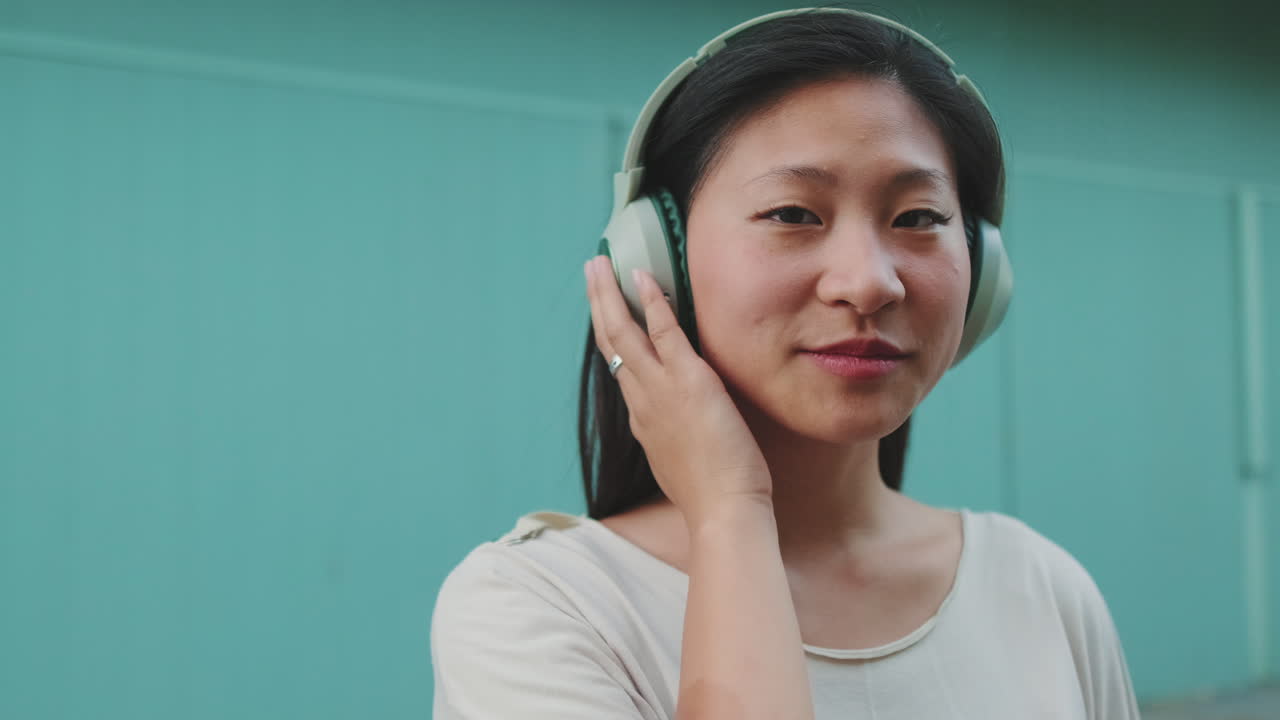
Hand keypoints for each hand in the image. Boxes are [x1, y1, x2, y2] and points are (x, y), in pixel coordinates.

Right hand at [584, 256, 773, 528]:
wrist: (722, 511)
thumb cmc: (712, 497)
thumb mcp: (682, 466)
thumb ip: (674, 441)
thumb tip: (678, 432)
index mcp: (643, 420)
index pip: (621, 368)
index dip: (610, 336)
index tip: (606, 312)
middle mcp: (642, 400)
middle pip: (609, 342)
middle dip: (598, 304)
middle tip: (590, 272)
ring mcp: (661, 389)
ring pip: (623, 332)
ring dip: (609, 294)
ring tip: (598, 263)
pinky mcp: (688, 380)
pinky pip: (663, 332)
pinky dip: (650, 302)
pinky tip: (641, 277)